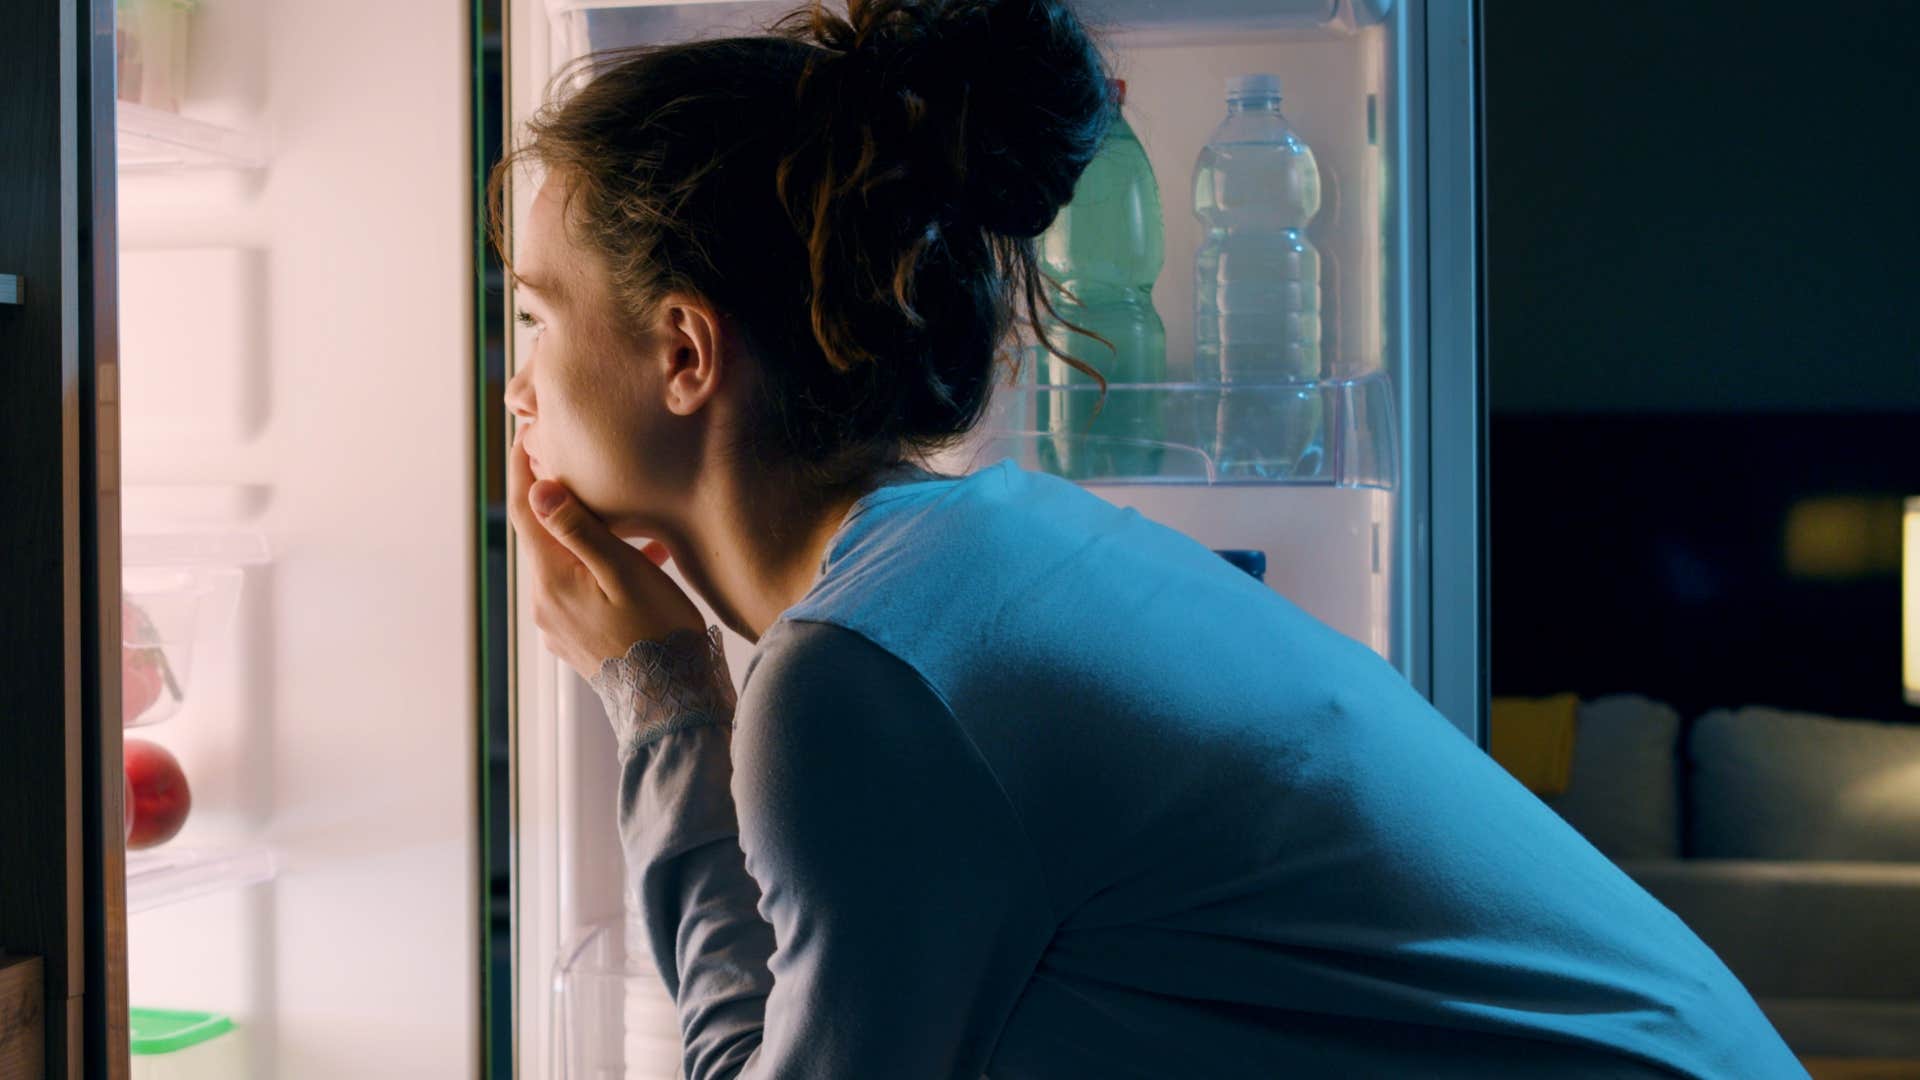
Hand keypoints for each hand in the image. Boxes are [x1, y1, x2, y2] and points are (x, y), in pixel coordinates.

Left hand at [507, 427, 706, 680]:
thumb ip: (581, 531)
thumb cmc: (657, 631)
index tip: (524, 435)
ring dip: (587, 538)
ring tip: (629, 523)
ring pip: (563, 564)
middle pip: (542, 537)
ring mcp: (556, 626)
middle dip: (559, 501)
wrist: (670, 702)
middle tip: (579, 464)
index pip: (525, 512)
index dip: (523, 470)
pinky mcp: (574, 640)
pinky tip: (635, 566)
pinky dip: (596, 569)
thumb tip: (540, 491)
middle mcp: (543, 604)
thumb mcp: (625, 572)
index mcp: (551, 581)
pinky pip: (576, 591)